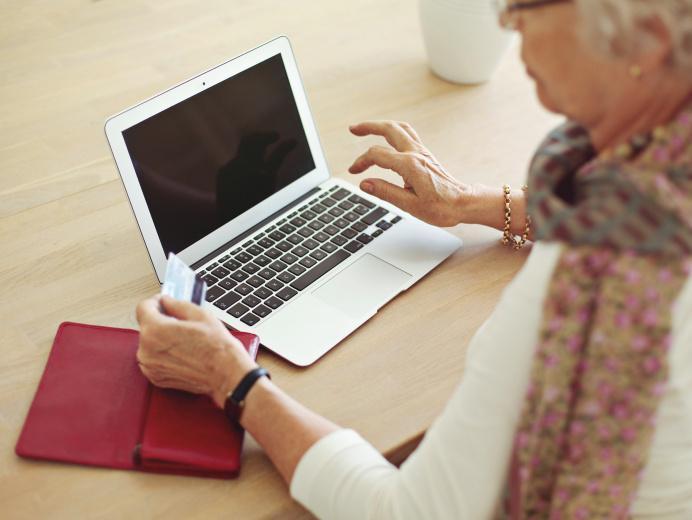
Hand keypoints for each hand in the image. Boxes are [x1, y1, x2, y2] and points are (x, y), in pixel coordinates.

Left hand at [135, 295, 257, 407]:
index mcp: (155, 330)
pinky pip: (153, 359)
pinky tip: (182, 352)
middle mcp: (147, 350)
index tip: (163, 303)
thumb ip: (177, 305)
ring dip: (161, 338)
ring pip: (149, 343)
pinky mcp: (156, 378)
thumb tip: (167, 301)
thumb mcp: (200, 315)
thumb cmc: (217, 348)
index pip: (143, 308)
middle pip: (146, 326)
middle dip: (161, 321)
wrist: (226, 374)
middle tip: (181, 321)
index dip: (154, 302)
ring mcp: (150, 366)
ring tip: (184, 339)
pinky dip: (163, 354)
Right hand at [348, 120, 473, 226]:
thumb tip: (365, 183)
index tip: (354, 172)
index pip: (377, 155)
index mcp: (410, 165)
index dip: (362, 162)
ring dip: (382, 125)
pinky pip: (408, 134)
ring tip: (367, 127)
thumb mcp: (410, 205)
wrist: (463, 203)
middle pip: (389, 129)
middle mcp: (416, 153)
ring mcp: (422, 152)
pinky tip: (388, 137)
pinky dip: (394, 131)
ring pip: (400, 128)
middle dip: (369, 126)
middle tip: (353, 128)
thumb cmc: (441, 207)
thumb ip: (385, 192)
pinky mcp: (425, 155)